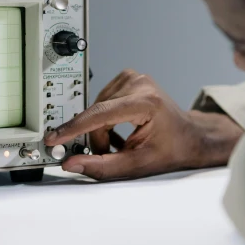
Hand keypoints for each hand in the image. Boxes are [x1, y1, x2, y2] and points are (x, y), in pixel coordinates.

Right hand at [44, 69, 244, 180]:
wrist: (190, 135)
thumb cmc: (172, 149)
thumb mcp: (138, 165)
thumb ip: (103, 166)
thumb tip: (72, 163)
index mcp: (146, 102)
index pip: (100, 114)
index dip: (74, 128)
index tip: (55, 138)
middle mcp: (139, 83)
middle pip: (97, 114)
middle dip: (98, 138)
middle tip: (112, 153)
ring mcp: (133, 77)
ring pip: (96, 108)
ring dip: (101, 129)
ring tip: (120, 141)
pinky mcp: (128, 77)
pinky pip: (102, 101)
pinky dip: (105, 119)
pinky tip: (119, 128)